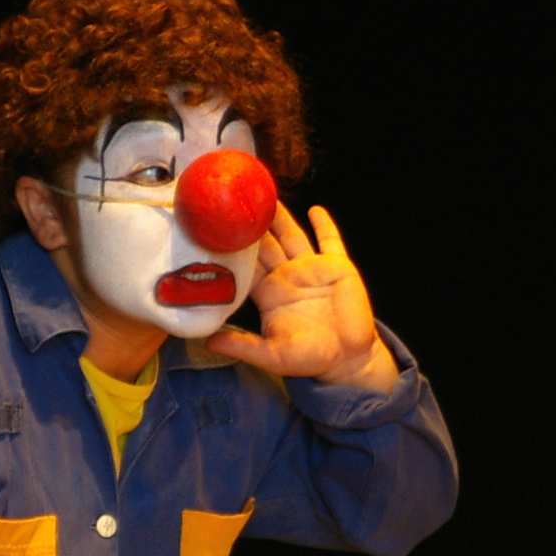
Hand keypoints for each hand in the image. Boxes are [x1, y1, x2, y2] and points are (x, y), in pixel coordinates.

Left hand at [202, 205, 398, 389]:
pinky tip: (315, 210)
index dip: (232, 248)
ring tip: (267, 196)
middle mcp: (287, 276)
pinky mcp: (338, 267)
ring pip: (292, 236)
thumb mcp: (271, 356)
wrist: (348, 359)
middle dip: (252, 224)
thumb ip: (242, 346)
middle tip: (236, 199)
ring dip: (280, 217)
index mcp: (270, 293)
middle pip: (265, 244)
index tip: (216, 227)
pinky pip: (330, 241)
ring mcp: (313, 269)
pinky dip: (324, 225)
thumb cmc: (310, 359)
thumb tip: (207, 341)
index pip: (246, 265)